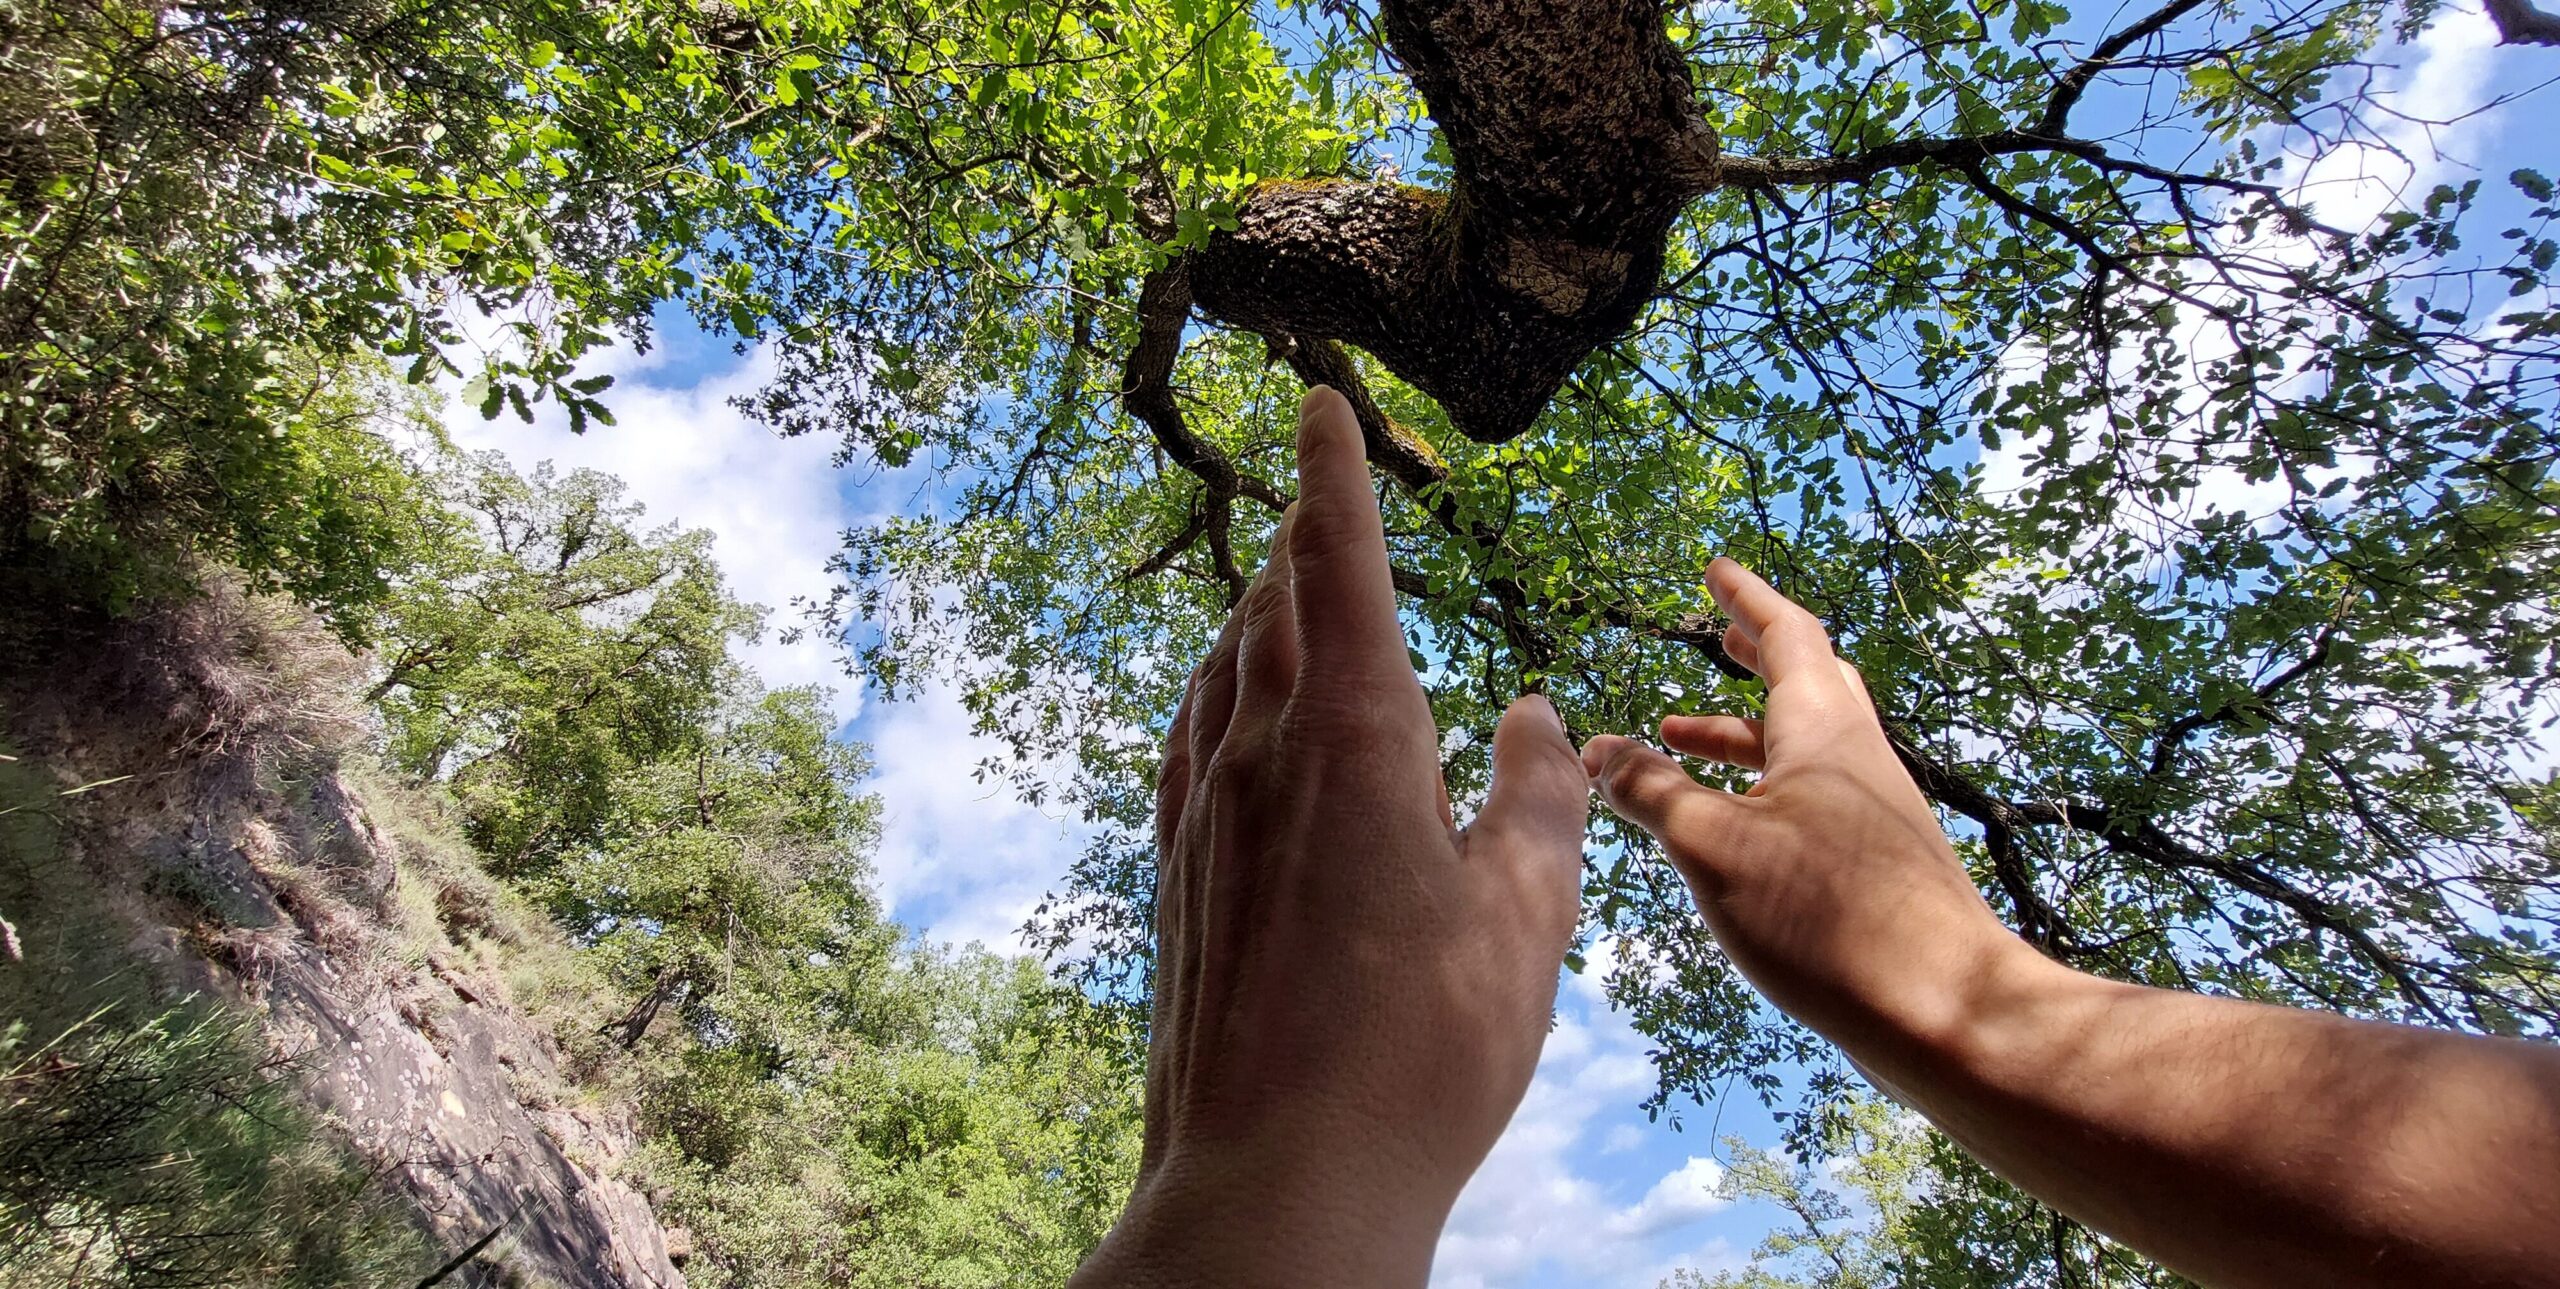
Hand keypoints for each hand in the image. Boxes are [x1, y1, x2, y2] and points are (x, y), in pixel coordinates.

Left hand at [1073, 387, 1588, 1287]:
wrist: (1275, 1174)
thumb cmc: (1422, 1050)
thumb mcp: (1524, 917)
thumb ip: (1542, 798)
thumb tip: (1542, 713)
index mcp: (1356, 738)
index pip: (1338, 563)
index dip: (1332, 473)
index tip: (1317, 398)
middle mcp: (1262, 753)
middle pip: (1274, 603)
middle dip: (1303, 534)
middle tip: (1320, 486)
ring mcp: (1204, 813)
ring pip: (1226, 669)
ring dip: (1260, 611)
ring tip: (1288, 586)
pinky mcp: (1179, 873)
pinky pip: (1193, 742)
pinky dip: (1221, 694)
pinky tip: (1232, 712)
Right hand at [1580, 558, 2039, 1062]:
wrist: (1946, 1010)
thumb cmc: (1828, 918)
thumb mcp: (1714, 847)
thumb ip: (1652, 792)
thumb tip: (1595, 749)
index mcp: (1824, 730)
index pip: (1788, 635)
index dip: (1746, 600)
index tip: (1715, 569)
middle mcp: (1857, 757)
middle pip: (1808, 682)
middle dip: (1755, 656)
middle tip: (1715, 637)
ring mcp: (1873, 812)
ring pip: (1806, 745)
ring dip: (1743, 732)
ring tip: (1676, 737)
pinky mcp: (1878, 864)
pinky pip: (1812, 796)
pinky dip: (1761, 785)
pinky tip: (1727, 826)